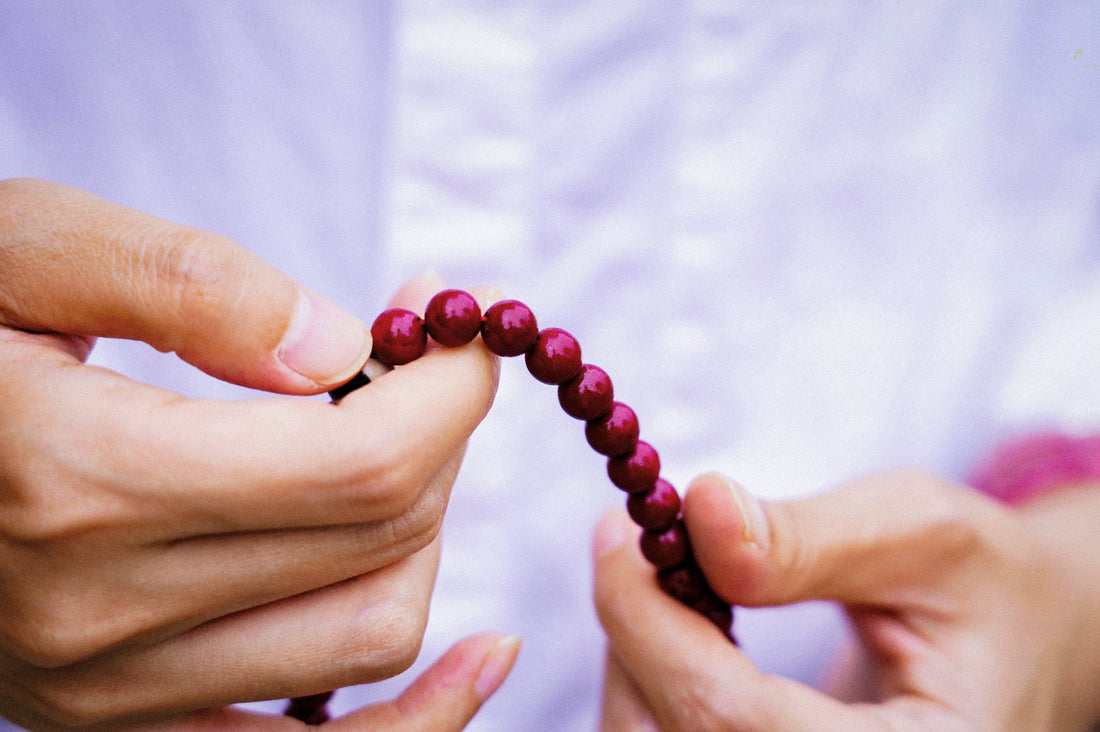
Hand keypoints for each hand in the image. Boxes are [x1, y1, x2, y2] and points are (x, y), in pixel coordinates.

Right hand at [0, 179, 499, 727]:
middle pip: (382, 537)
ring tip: (391, 444)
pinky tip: (483, 652)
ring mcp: (109, 691)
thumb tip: (341, 350)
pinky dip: (420, 710)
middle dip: (441, 434)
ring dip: (423, 527)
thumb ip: (191, 287)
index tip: (464, 320)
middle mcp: (96, 614)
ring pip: (372, 631)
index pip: (360, 463)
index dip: (450, 388)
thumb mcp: (30, 249)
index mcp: (80, 482)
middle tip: (420, 360)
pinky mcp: (125, 722)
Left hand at [594, 469, 1099, 731]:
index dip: (656, 628)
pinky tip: (676, 629)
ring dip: (635, 662)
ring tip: (663, 582)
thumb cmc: (984, 584)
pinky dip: (650, 685)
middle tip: (630, 550)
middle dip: (635, 643)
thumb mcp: (923, 533)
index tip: (617, 537)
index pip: (735, 722)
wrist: (1014, 637)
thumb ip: (807, 537)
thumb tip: (699, 511)